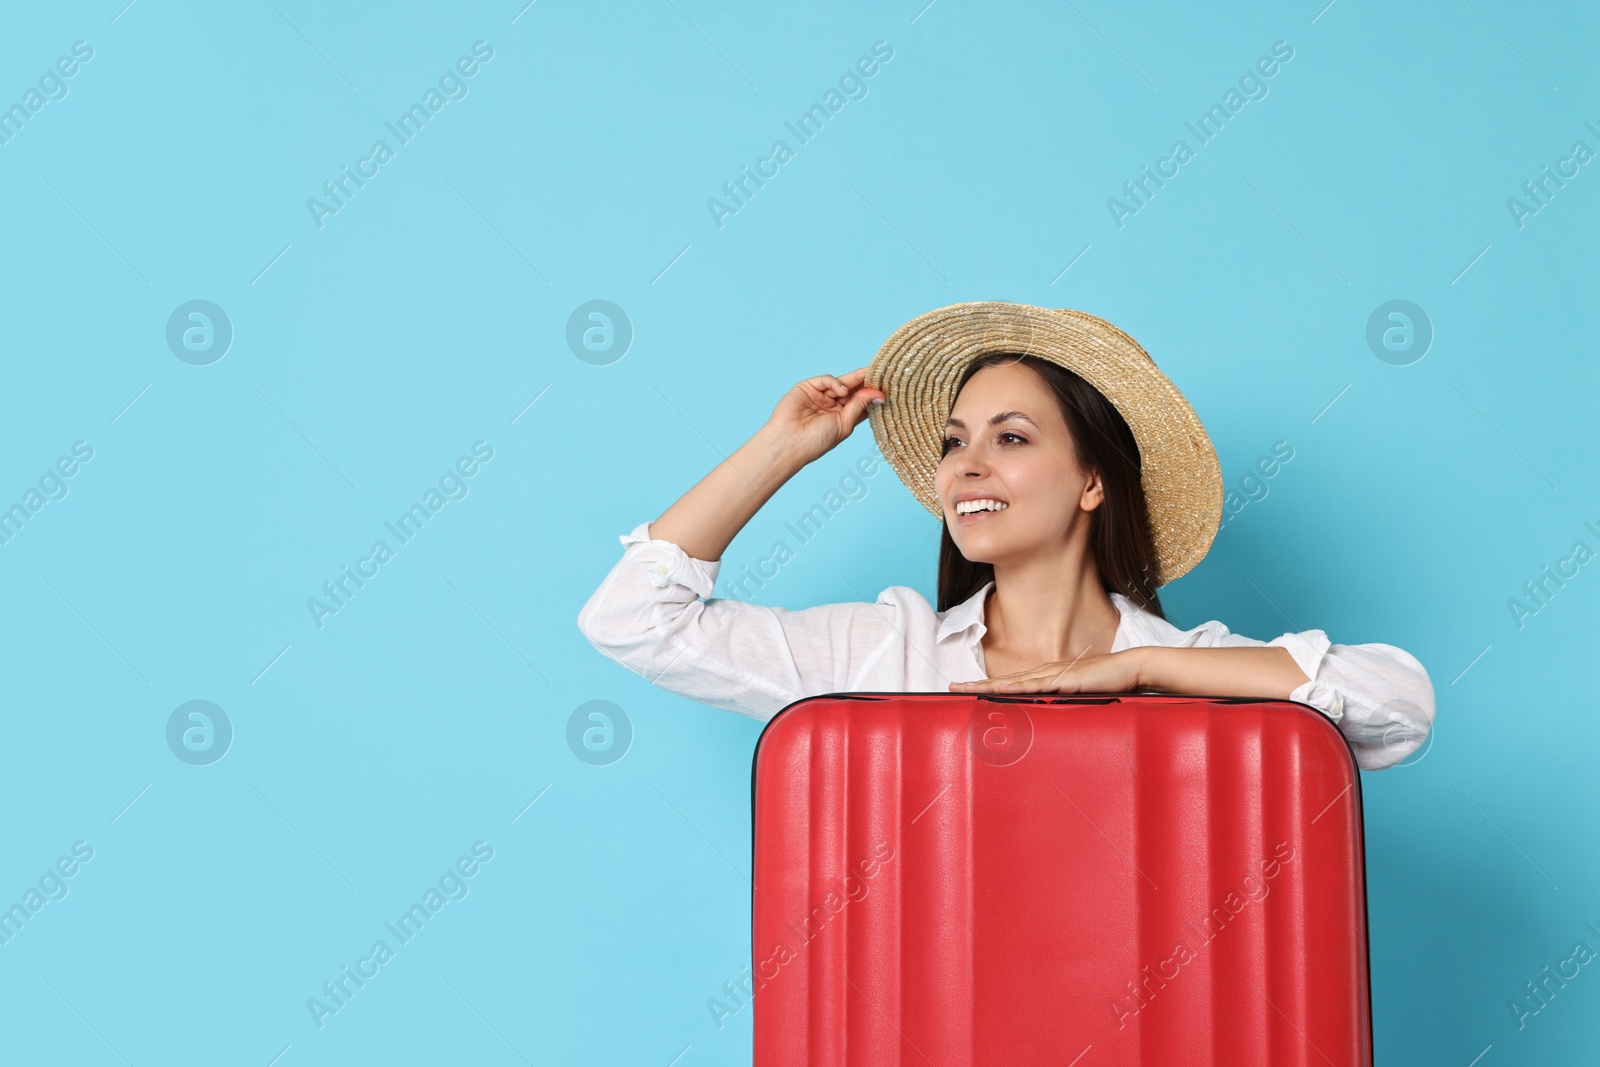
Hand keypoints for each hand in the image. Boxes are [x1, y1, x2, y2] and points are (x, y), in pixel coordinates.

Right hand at [766, 367, 884, 464]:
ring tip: (868, 377)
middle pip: (853, 390)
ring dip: (855, 380)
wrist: (790, 442)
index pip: (861, 402)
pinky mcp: (807, 387)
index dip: (872, 395)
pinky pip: (825, 380)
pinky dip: (835, 383)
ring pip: (841, 383)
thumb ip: (859, 406)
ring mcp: (820, 395)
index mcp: (842, 417)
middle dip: (866, 383)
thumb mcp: (844, 424)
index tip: (888, 389)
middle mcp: (832, 405)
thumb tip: (878, 393)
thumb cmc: (816, 441)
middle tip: (882, 373)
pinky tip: (842, 391)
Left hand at [950, 649, 1144, 694]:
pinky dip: (1018, 687)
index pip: (1010, 683)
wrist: (1131, 669)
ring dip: (989, 685)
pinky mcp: (1066, 680)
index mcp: (1046, 678)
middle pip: (1004, 680)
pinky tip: (1001, 689)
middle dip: (977, 684)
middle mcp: (1045, 673)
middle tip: (951, 687)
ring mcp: (1054, 675)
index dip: (986, 686)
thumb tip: (1049, 719)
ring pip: (1014, 682)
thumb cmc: (1107, 684)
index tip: (964, 690)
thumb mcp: (1078, 698)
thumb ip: (1063, 706)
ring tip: (966, 688)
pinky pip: (1038, 685)